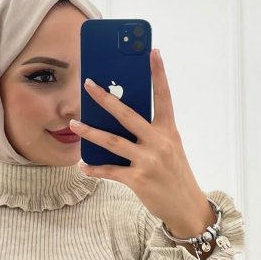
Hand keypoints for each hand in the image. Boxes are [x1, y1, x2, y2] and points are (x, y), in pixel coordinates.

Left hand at [69, 48, 213, 230]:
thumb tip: (120, 119)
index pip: (164, 97)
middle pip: (127, 115)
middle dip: (105, 98)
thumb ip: (151, 133)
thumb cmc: (175, 174)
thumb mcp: (170, 148)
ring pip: (112, 141)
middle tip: (88, 84)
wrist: (187, 207)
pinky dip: (94, 168)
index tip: (152, 52)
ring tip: (74, 122)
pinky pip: (110, 171)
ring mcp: (148, 161)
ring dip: (89, 132)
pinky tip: (83, 165)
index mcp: (169, 131)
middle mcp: (159, 142)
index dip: (158, 73)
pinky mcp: (138, 180)